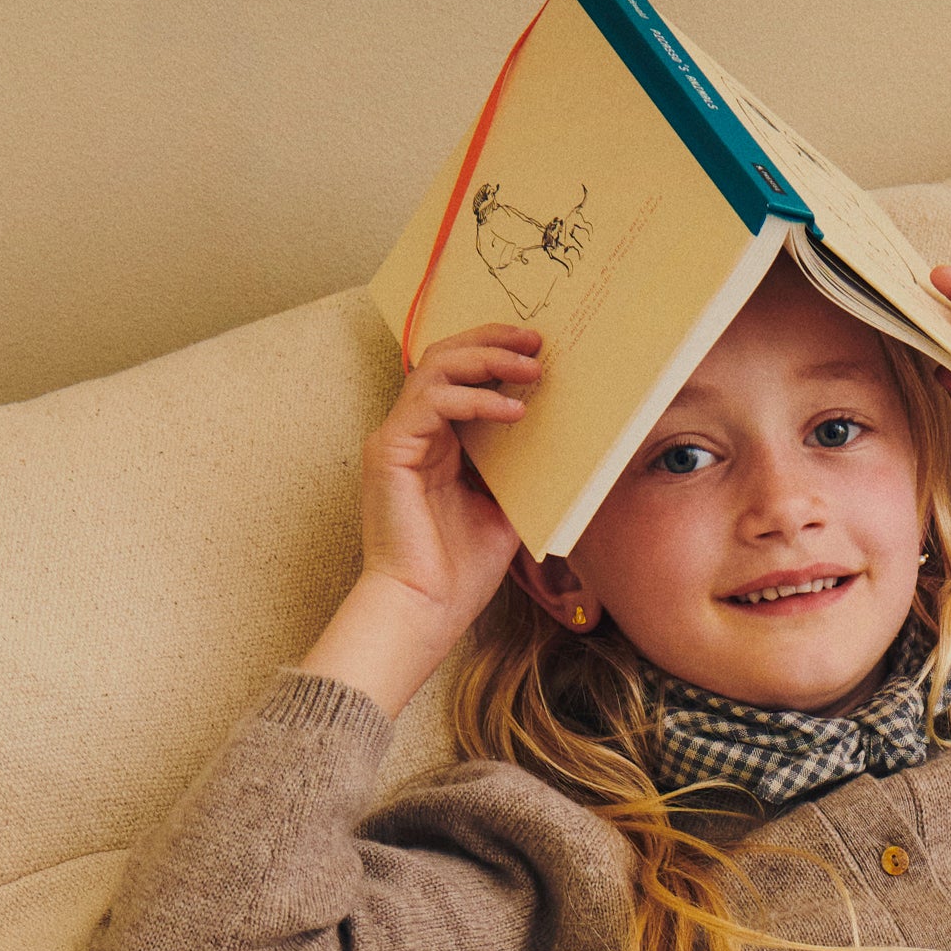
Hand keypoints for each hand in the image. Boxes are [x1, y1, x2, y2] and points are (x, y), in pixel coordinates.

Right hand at [356, 327, 543, 634]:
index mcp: (438, 443)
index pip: (462, 377)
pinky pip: (433, 402)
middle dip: (492, 342)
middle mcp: (414, 432)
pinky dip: (474, 400)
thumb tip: (561, 447)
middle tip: (536, 340)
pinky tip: (513, 411)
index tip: (539, 352)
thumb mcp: (506, 513)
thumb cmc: (459, 574)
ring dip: (487, 360)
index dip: (496, 356)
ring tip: (531, 367)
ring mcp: (398, 437)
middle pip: (446, 357)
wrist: (425, 610)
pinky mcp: (389, 449)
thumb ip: (521, 474)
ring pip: (437, 368)